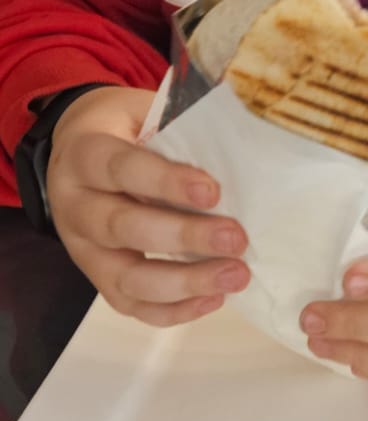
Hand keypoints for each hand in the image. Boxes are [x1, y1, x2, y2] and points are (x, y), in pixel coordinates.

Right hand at [46, 86, 249, 325]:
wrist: (80, 148)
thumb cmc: (128, 127)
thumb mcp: (145, 111)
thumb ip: (179, 127)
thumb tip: (239, 147)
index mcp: (85, 153)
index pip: (121, 168)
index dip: (166, 182)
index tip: (213, 192)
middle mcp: (75, 204)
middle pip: (122, 228)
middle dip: (183, 237)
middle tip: (235, 239)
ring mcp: (82, 248)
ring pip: (126, 278)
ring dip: (185, 282)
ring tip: (236, 275)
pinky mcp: (96, 278)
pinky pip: (129, 306)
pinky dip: (172, 310)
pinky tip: (214, 299)